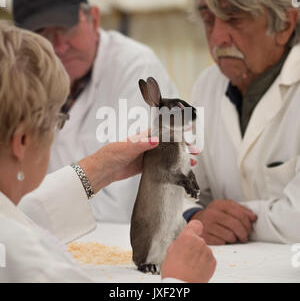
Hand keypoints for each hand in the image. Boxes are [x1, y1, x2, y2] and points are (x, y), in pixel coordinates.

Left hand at [79, 131, 198, 192]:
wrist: (105, 169)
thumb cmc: (113, 153)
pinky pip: (163, 165)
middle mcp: (148, 144)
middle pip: (170, 143)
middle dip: (183, 146)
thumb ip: (142, 143)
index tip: (189, 131)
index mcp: (144, 135)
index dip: (177, 130)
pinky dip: (172, 166)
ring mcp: (149, 155)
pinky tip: (181, 169)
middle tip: (196, 149)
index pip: (164, 131)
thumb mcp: (128, 147)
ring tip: (193, 161)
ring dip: (180, 157)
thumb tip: (156, 140)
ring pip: (168, 155)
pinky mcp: (147, 166)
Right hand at [161, 220, 215, 282]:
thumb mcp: (170, 252)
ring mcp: (207, 252)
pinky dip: (204, 263)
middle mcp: (199, 242)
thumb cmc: (174, 271)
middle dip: (193, 246)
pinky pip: (208, 258)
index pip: (196, 224)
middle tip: (185, 256)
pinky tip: (196, 269)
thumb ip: (179, 242)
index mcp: (187, 237)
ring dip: (199, 255)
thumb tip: (182, 241)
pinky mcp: (213, 262)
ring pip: (203, 249)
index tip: (193, 231)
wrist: (182, 287)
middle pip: (198, 239)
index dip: (194, 228)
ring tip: (190, 265)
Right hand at [191, 200, 256, 244]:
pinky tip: (223, 239)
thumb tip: (253, 217)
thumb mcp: (225, 208)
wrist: (196, 221)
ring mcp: (206, 224)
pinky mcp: (204, 235)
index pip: (239, 213)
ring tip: (233, 237)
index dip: (247, 223)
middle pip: (235, 225)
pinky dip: (225, 242)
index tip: (250, 228)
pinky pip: (221, 242)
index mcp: (219, 204)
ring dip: (234, 238)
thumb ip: (240, 210)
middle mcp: (211, 213)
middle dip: (244, 233)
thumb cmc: (215, 215)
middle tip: (244, 237)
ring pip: (229, 235)